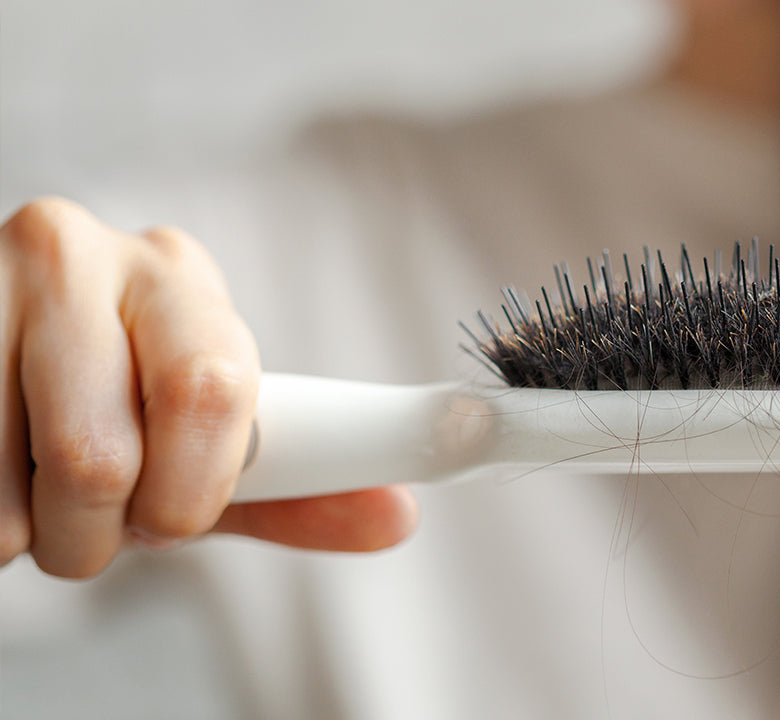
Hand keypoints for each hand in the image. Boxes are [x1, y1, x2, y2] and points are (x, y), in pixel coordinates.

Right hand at [1, 198, 417, 577]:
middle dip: (103, 532)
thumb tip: (399, 516)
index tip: (174, 520)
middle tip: (100, 520)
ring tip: (37, 495)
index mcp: (179, 278)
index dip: (191, 489)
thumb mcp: (205, 443)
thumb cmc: (113, 410)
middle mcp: (80, 253)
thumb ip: (295, 485)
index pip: (211, 391)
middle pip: (99, 453)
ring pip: (14, 480)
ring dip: (32, 535)